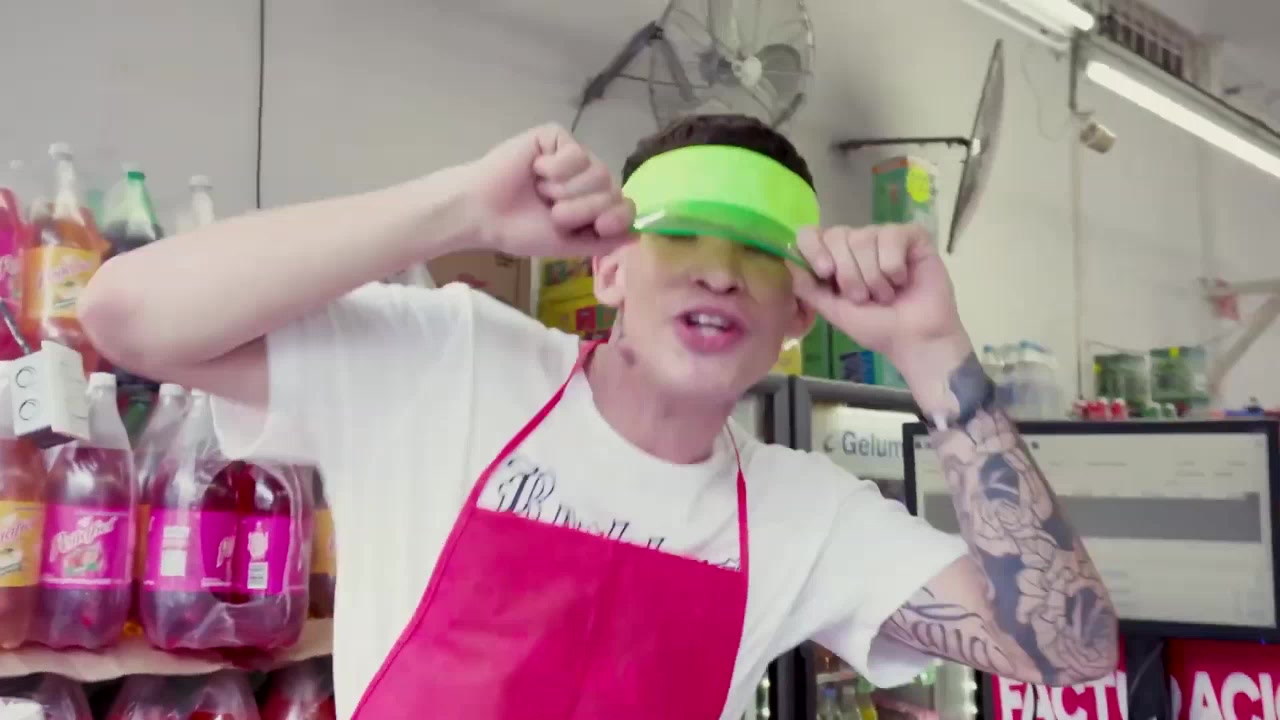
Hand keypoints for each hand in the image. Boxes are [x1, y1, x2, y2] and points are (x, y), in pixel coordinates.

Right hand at [466, 123, 635, 256]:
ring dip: (565, 190)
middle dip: (581, 207)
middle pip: (611, 189)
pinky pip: (575, 152)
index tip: (599, 226)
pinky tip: (535, 171)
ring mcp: (573, 156)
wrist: (483, 212)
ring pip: (596, 170)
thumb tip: (638, 236)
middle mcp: (586, 178)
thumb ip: (603, 242)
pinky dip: (555, 169)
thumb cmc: (520, 230)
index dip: (616, 216)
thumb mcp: (567, 244)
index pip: (624, 205)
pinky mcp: (555, 137)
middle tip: (551, 211)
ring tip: (540, 191)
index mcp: (591, 204)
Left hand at [788, 224, 973, 397]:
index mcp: (835, 257)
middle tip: (863, 297)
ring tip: (886, 295)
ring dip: (873, 276)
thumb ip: (809, 288)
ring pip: (864, 237)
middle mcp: (857, 243)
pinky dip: (893, 265)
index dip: (814, 249)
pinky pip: (892, 236)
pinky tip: (902, 280)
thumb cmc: (876, 327)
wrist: (915, 338)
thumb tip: (787, 262)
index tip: (825, 272)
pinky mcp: (911, 236)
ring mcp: (884, 237)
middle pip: (838, 235)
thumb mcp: (835, 311)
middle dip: (849, 273)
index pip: (811, 234)